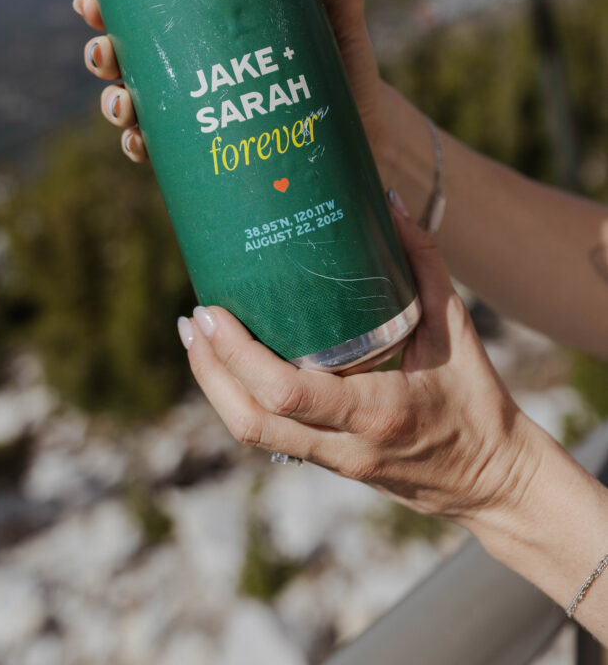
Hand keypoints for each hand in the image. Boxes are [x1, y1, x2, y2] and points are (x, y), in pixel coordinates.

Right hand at [72, 0, 387, 165]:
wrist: (364, 126)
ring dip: (112, 103)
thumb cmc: (344, 54)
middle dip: (100, 53)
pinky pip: (160, 151)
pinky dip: (139, 147)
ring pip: (134, 102)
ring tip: (124, 105)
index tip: (93, 2)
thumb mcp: (339, 1)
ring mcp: (199, 107)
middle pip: (126, 53)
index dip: (107, 1)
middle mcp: (195, 61)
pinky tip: (139, 144)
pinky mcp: (211, 148)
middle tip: (106, 54)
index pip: (145, 2)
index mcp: (208, 18)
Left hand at [176, 199, 540, 526]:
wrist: (493, 483)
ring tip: (197, 339)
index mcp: (377, 411)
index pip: (287, 393)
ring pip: (251, 435)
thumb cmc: (478, 402)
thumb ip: (424, 263)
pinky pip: (269, 436)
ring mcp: (333, 461)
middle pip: (251, 421)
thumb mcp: (458, 329)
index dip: (237, 356)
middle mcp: (346, 444)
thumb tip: (387, 203)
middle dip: (209, 371)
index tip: (211, 313)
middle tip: (193, 319)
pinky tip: (229, 365)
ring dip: (215, 388)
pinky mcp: (329, 466)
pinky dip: (239, 400)